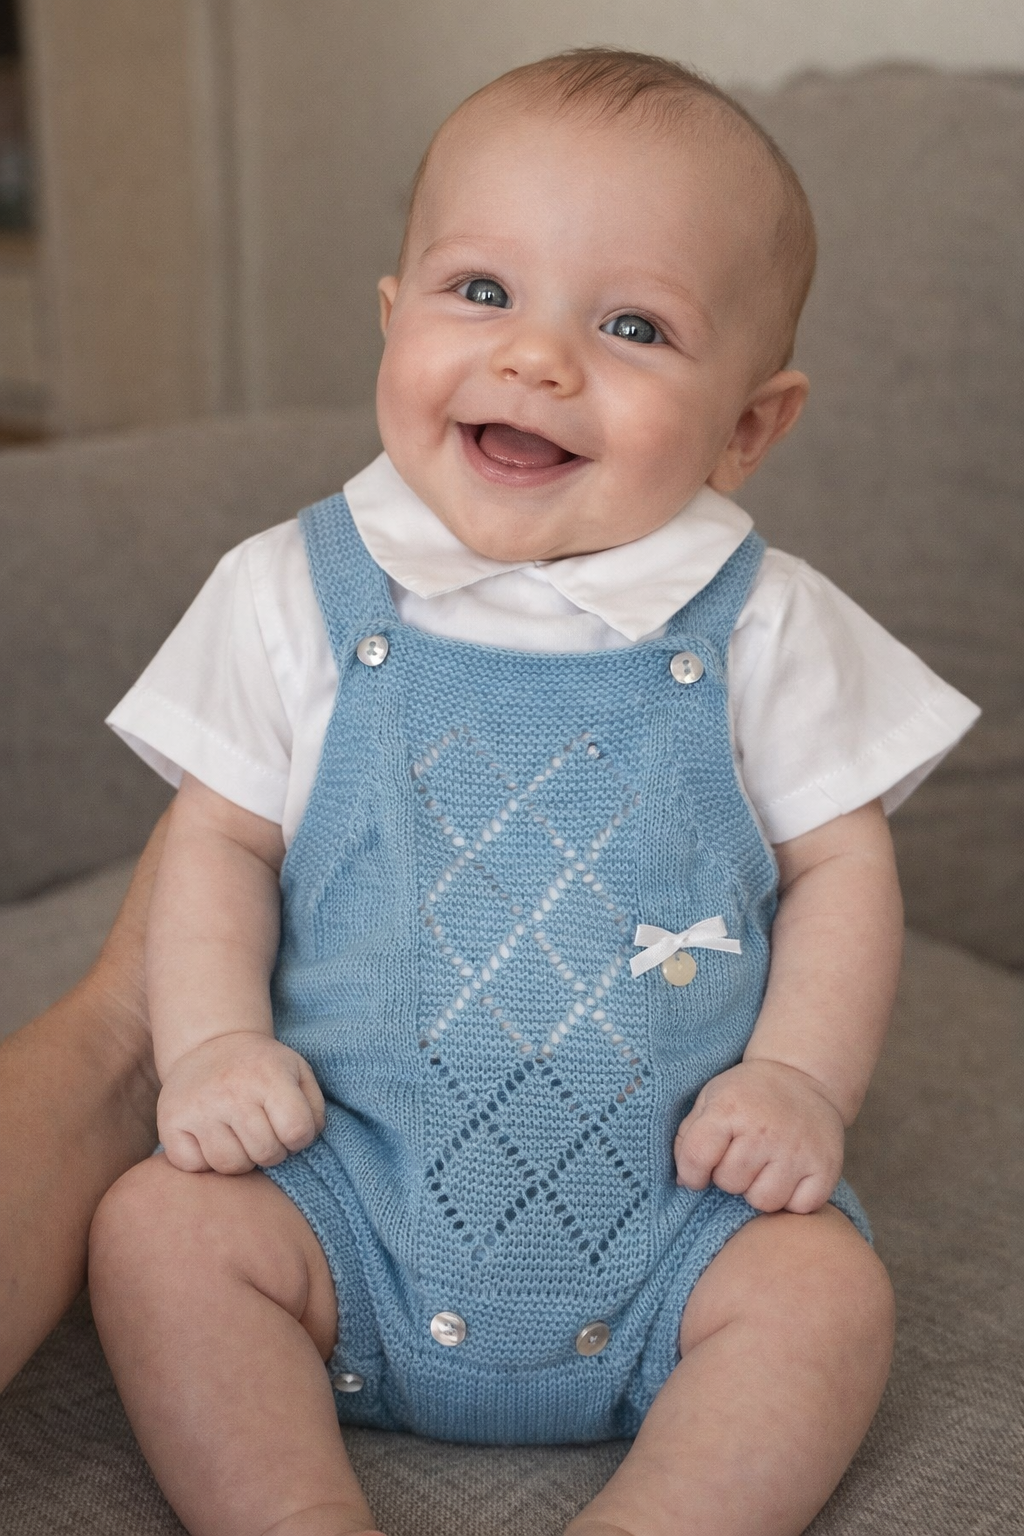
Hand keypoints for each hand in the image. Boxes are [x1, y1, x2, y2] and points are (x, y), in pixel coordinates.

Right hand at [157, 1033, 325, 1174]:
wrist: (209, 1045)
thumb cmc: (261, 1068)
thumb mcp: (296, 1072)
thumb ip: (314, 1108)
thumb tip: (305, 1139)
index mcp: (268, 1076)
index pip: (297, 1132)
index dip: (299, 1138)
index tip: (290, 1128)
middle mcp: (231, 1091)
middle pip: (265, 1154)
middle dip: (271, 1151)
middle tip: (263, 1133)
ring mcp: (198, 1107)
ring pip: (230, 1166)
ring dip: (240, 1160)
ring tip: (239, 1137)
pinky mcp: (170, 1121)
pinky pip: (194, 1167)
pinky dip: (205, 1161)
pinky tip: (211, 1139)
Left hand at [673, 1058, 844, 1213]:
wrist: (802, 1077)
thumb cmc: (748, 1095)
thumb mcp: (710, 1099)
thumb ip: (688, 1137)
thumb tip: (684, 1183)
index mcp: (729, 1108)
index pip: (696, 1159)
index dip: (692, 1173)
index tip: (698, 1172)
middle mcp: (764, 1130)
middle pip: (729, 1183)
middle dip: (729, 1177)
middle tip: (741, 1158)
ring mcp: (797, 1150)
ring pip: (763, 1201)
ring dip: (758, 1191)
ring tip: (763, 1169)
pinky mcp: (825, 1167)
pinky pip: (799, 1208)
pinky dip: (792, 1200)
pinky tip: (788, 1177)